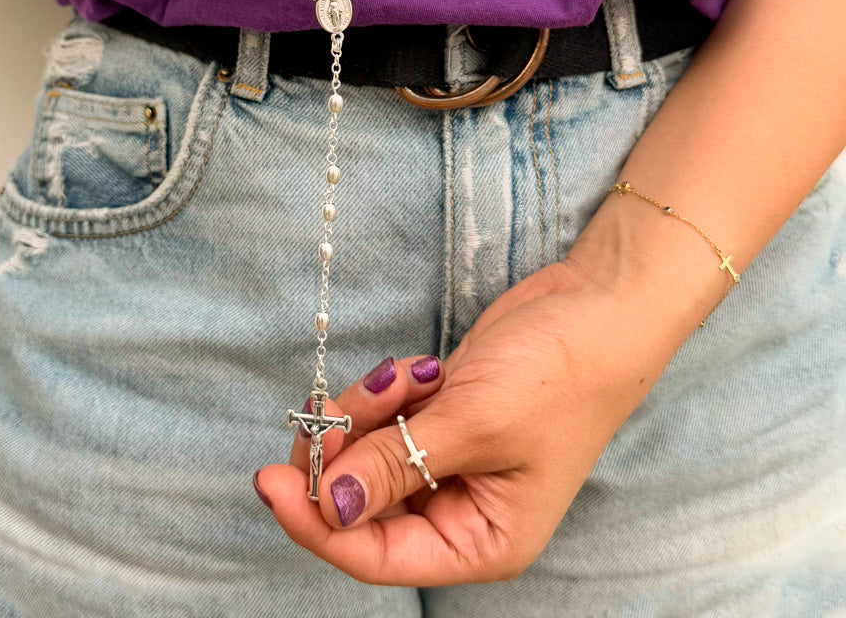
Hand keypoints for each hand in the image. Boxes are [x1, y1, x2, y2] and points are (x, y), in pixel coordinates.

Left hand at [253, 250, 690, 585]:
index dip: (317, 524)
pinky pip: (382, 416)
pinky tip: (423, 368)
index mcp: (481, 541)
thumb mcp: (476, 423)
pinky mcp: (437, 418)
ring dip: (368, 410)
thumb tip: (331, 506)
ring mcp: (445, 461)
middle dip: (342, 451)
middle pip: (362, 503)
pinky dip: (386, 390)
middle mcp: (458, 511)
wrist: (593, 306)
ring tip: (407, 376)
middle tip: (328, 407)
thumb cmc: (559, 376)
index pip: (378, 557)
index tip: (270, 479)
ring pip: (365, 452)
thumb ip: (398, 465)